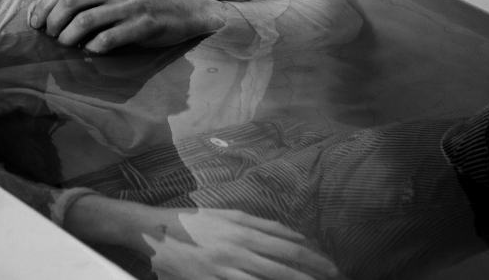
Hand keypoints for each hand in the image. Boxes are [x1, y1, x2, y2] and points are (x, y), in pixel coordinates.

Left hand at [30, 0, 224, 52]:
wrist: (190, 11)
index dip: (45, 4)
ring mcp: (133, 4)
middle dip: (52, 22)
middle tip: (50, 36)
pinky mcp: (144, 25)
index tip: (35, 22)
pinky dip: (92, 48)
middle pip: (70, 1)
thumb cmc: (148, 0)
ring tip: (66, 44)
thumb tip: (52, 10)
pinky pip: (108, 39)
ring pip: (85, 21)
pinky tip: (91, 50)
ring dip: (68, 37)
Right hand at [144, 208, 341, 279]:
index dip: (312, 256)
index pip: (286, 244)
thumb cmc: (193, 221)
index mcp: (241, 228)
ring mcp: (224, 269)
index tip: (331, 266)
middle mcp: (236, 248)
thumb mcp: (226, 214)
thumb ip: (259, 223)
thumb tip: (292, 233)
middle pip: (283, 266)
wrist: (155, 231)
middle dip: (312, 276)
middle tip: (333, 279)